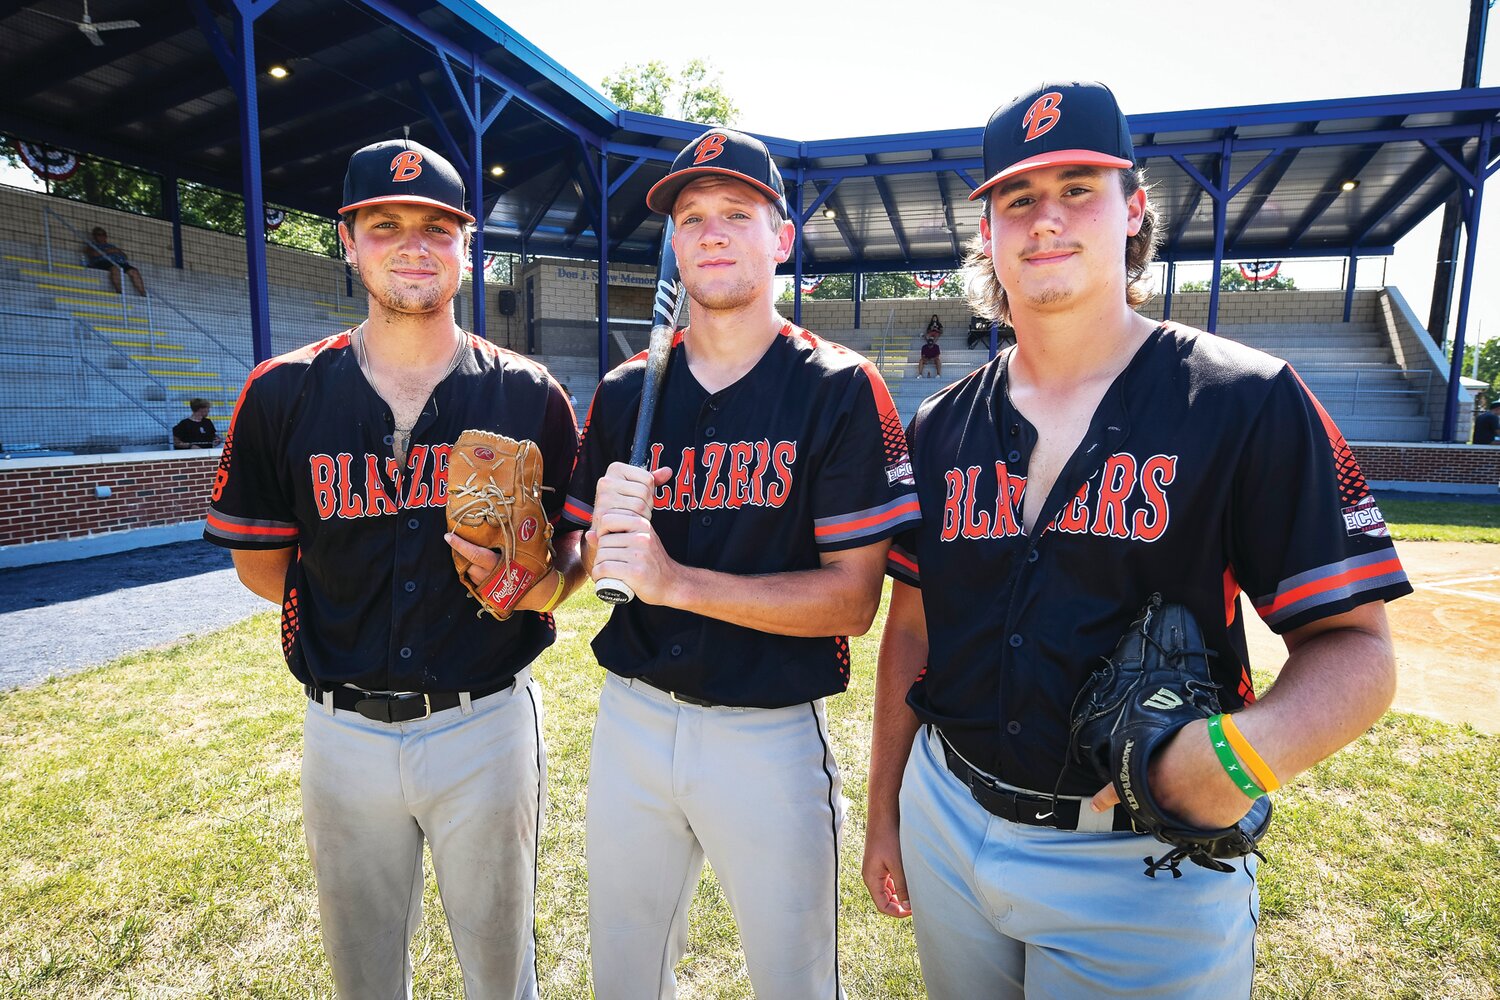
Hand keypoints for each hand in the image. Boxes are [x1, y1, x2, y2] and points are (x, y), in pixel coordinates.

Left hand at [444, 531, 558, 611]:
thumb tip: (510, 518)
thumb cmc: (536, 569)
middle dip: (461, 553)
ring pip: (469, 573)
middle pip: (466, 563)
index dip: (459, 545)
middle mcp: (488, 578)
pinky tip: (478, 566)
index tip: (448, 536)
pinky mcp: (487, 595)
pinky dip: (474, 572)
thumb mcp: (527, 551)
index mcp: (498, 565)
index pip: (473, 554)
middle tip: (457, 540)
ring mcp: (486, 588)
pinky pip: (474, 581)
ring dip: (467, 563)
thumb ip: (514, 539)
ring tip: (469, 552)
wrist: (542, 594)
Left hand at [586, 511, 679, 605]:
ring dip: (598, 565)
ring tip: (607, 571)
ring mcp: (639, 554)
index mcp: (642, 524)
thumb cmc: (651, 562)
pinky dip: (598, 575)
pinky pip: (605, 568)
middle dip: (600, 553)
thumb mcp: (638, 542)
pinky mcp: (635, 572)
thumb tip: (589, 533)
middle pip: (603, 540)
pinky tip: (602, 578)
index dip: (601, 531)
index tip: (607, 543)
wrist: (671, 583)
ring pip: (602, 555)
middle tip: (608, 563)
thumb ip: (616, 535)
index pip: (607, 518)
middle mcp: (641, 536)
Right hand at [592, 462, 671, 530]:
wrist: (605, 529)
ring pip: (640, 505)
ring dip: (642, 515)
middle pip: (645, 492)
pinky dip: (636, 524)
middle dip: (647, 504)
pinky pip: (632, 518)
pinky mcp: (603, 516)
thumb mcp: (636, 489)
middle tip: (637, 510)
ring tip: (633, 517)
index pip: (648, 478)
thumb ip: (651, 480)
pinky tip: (629, 525)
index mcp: (615, 469)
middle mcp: (606, 481)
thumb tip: (668, 471)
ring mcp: (603, 498)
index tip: (639, 497)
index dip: (649, 491)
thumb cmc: (622, 507)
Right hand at [861, 815, 911, 918]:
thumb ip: (902, 886)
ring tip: (916, 892)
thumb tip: (907, 906)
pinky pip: (890, 880)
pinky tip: (911, 880)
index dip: (898, 912)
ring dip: (900, 894)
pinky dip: (900, 883)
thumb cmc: (888, 837)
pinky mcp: (882, 862)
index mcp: (871, 879)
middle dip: (900, 904)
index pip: (883, 906)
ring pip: (888, 890)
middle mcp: (871, 876)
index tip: (914, 911)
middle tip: (917, 903)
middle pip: (885, 899)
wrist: (883, 815)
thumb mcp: (897, 864)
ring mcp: (876, 869)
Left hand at [1089, 719, 1253, 827]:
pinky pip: (1203, 825)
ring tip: (1206, 787)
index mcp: (1147, 777)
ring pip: (1178, 818)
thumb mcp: (1173, 741)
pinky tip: (1220, 797)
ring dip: (1188, 805)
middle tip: (1182, 784)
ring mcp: (1181, 818)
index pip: (1117, 790)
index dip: (1105, 798)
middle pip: (1153, 807)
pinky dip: (1210, 812)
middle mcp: (1159, 802)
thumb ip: (1163, 757)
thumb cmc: (1206, 740)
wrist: (1238, 756)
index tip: (1095, 805)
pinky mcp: (1205, 829)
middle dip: (1163, 799)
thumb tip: (1167, 760)